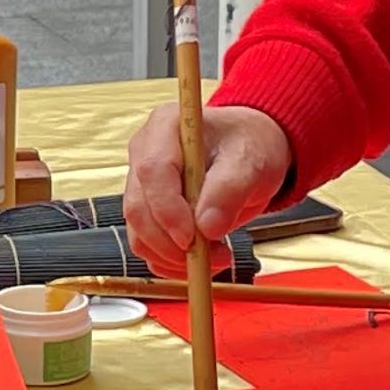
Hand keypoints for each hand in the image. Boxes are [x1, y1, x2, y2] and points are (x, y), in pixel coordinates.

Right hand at [123, 102, 290, 275]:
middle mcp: (144, 153)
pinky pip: (147, 246)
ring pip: (139, 233)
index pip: (152, 171)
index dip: (168, 210)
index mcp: (165, 126)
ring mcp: (141, 184)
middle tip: (213, 257)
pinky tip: (203, 261)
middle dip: (172, 243)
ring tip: (217, 257)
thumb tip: (208, 227)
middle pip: (139, 208)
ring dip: (173, 257)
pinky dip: (171, 263)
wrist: (248, 151)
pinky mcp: (146, 210)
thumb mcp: (250, 160)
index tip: (192, 238)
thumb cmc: (248, 144)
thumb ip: (229, 190)